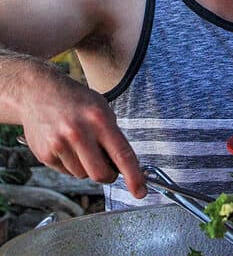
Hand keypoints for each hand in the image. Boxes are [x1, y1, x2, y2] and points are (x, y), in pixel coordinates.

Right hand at [18, 61, 146, 198]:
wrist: (38, 92)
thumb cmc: (76, 100)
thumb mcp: (102, 108)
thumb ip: (113, 135)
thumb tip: (123, 166)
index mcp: (99, 119)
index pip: (122, 154)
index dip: (134, 177)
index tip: (141, 192)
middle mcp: (79, 132)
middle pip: (100, 174)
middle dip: (109, 176)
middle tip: (110, 169)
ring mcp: (59, 144)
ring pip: (83, 175)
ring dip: (87, 167)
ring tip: (81, 144)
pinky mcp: (44, 154)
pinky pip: (66, 172)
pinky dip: (71, 164)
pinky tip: (66, 145)